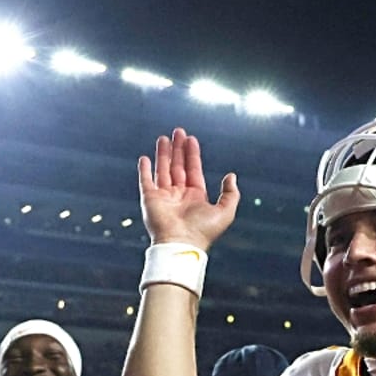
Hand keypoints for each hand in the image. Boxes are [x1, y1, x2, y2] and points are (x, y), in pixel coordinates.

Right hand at [139, 128, 240, 249]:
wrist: (181, 243)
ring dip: (163, 154)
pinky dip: (144, 170)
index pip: (193, 170)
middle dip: (178, 149)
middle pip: (178, 167)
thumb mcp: (226, 211)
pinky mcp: (149, 200)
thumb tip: (231, 176)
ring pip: (163, 170)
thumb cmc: (203, 231)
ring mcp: (163, 197)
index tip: (191, 139)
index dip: (193, 154)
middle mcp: (179, 196)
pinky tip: (145, 158)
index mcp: (195, 198)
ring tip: (164, 138)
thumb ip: (230, 193)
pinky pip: (146, 181)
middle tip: (178, 131)